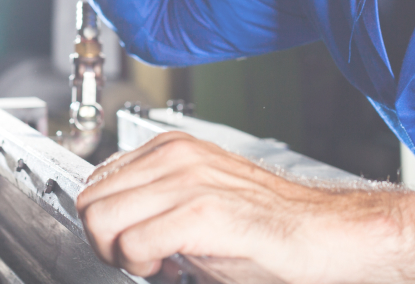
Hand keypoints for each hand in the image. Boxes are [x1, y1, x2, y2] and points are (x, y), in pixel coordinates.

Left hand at [75, 131, 414, 283]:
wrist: (324, 235)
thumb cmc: (269, 225)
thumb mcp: (199, 197)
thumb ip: (156, 197)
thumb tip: (110, 218)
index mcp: (172, 148)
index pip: (96, 180)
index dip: (105, 220)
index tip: (129, 241)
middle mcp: (175, 156)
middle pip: (90, 201)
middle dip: (103, 239)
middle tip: (139, 258)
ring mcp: (187, 181)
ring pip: (100, 220)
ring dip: (118, 253)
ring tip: (154, 262)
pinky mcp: (200, 213)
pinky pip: (132, 243)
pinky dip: (141, 265)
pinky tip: (170, 267)